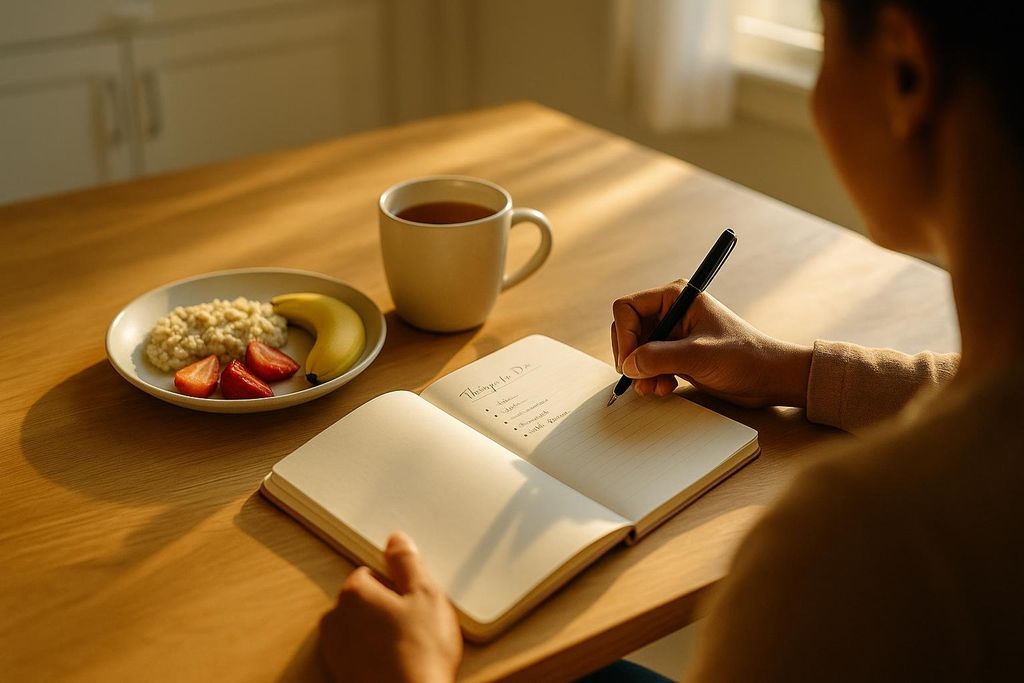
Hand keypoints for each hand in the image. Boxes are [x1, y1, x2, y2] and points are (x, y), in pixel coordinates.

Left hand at [319, 532, 461, 682]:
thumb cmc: (419, 655)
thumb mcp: (425, 594)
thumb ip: (407, 561)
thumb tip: (396, 540)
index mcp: (354, 592)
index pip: (372, 572)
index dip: (398, 585)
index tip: (413, 601)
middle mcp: (336, 619)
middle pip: (365, 599)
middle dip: (388, 608)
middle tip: (414, 625)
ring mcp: (336, 650)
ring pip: (363, 627)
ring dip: (381, 632)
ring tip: (408, 647)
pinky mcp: (342, 674)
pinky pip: (361, 652)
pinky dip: (376, 655)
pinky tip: (397, 663)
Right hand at [611, 281, 811, 407]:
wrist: (770, 378)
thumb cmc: (744, 358)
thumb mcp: (698, 356)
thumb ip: (658, 358)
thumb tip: (627, 365)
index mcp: (676, 297)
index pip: (628, 308)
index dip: (624, 335)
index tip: (629, 361)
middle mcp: (672, 311)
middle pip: (629, 329)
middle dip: (631, 356)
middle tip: (639, 379)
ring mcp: (674, 334)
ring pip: (637, 350)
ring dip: (640, 372)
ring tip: (654, 388)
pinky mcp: (678, 354)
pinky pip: (649, 364)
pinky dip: (651, 378)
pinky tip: (665, 388)